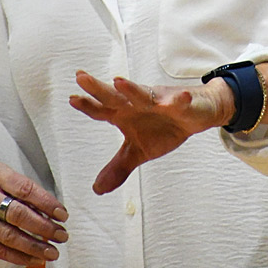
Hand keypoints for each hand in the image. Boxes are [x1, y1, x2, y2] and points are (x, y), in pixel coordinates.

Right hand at [0, 162, 68, 267]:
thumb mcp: (5, 173)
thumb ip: (24, 189)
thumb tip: (50, 210)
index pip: (25, 189)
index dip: (45, 203)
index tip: (62, 214)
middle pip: (17, 215)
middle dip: (43, 227)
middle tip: (61, 235)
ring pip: (8, 236)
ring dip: (34, 247)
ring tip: (52, 251)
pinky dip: (18, 257)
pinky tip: (35, 259)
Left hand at [69, 71, 233, 194]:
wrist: (196, 113)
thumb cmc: (165, 127)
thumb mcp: (139, 151)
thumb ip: (118, 167)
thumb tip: (97, 189)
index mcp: (126, 114)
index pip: (102, 110)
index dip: (87, 105)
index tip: (71, 98)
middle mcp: (138, 104)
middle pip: (115, 96)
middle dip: (98, 88)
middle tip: (81, 77)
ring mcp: (159, 102)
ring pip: (143, 94)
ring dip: (131, 89)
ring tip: (118, 82)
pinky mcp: (181, 104)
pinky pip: (180, 102)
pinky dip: (179, 100)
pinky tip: (180, 97)